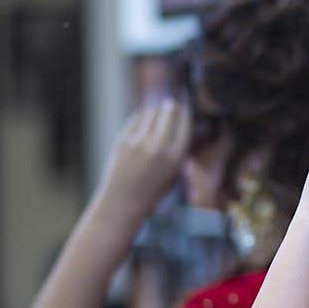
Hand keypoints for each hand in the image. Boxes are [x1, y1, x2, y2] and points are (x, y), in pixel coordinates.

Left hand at [93, 98, 191, 223]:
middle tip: (173, 105)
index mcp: (175, 157)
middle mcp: (158, 146)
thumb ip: (179, 149)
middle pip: (169, 112)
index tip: (185, 109)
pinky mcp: (123, 140)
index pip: (185, 123)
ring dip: (157, 112)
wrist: (123, 202)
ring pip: (152, 112)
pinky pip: (136, 119)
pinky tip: (145, 122)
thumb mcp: (174, 173)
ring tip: (159, 116)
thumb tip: (183, 122)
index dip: (186, 113)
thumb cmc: (152, 191)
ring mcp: (139, 142)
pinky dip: (142, 118)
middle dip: (172, 108)